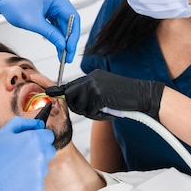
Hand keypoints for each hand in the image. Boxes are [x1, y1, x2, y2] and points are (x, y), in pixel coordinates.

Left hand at [0, 0, 79, 62]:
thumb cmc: (12, 4)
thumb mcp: (33, 23)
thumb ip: (51, 34)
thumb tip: (63, 45)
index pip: (73, 18)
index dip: (73, 37)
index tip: (70, 50)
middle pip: (69, 20)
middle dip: (68, 39)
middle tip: (67, 55)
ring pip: (63, 21)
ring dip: (62, 37)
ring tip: (61, 53)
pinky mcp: (50, 3)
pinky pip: (57, 19)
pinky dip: (56, 31)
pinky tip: (57, 43)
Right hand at [0, 116, 55, 190]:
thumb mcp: (2, 133)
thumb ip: (23, 124)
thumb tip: (38, 123)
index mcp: (33, 140)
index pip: (48, 136)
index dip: (39, 137)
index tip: (31, 142)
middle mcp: (40, 156)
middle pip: (48, 151)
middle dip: (39, 151)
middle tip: (20, 156)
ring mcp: (39, 173)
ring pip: (42, 167)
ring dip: (32, 167)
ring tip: (13, 169)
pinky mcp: (37, 188)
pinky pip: (37, 182)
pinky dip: (28, 181)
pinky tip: (14, 180)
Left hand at [46, 70, 164, 120]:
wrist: (143, 95)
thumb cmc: (126, 97)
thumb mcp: (105, 92)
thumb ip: (89, 94)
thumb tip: (73, 103)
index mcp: (92, 76)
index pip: (71, 84)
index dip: (59, 91)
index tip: (48, 91)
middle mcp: (91, 78)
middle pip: (70, 96)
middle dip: (79, 107)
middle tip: (96, 109)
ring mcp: (94, 85)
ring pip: (79, 105)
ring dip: (90, 112)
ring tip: (106, 109)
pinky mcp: (98, 94)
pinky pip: (89, 110)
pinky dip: (98, 115)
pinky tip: (109, 110)